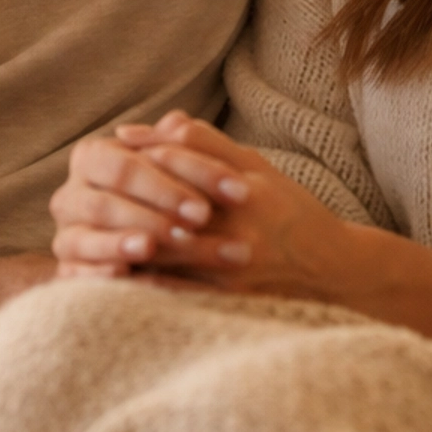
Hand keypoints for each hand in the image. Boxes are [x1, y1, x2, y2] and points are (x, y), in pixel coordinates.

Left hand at [50, 111, 353, 298]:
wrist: (337, 273)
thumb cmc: (293, 213)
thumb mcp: (258, 166)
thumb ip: (204, 143)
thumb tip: (147, 128)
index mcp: (243, 188)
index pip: (176, 161)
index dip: (142, 155)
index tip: (118, 149)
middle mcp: (237, 227)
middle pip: (161, 207)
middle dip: (125, 199)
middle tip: (94, 193)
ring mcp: (231, 269)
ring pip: (160, 252)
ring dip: (122, 242)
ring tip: (93, 233)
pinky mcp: (227, 303)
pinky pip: (170, 295)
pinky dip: (137, 285)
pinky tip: (111, 276)